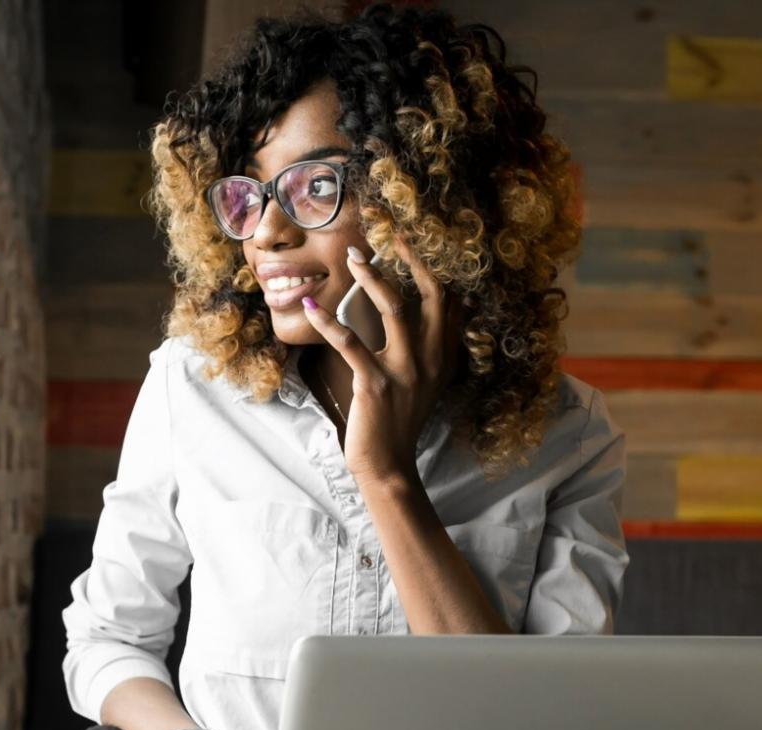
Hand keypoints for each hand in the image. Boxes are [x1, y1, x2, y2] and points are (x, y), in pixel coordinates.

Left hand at [300, 237, 461, 489]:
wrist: (389, 464)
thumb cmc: (399, 420)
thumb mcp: (425, 381)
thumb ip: (430, 347)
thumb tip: (426, 311)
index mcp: (444, 355)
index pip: (450, 299)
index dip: (434, 265)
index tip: (414, 239)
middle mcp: (431, 358)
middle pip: (431, 293)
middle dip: (412, 257)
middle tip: (391, 232)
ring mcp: (405, 371)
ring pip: (393, 307)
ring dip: (371, 276)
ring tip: (352, 257)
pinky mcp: (375, 383)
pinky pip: (349, 343)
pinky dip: (327, 322)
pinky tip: (311, 308)